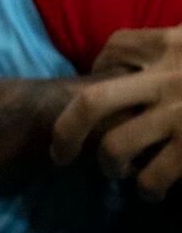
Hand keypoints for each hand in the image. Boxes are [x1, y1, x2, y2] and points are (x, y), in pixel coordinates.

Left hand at [52, 26, 181, 198]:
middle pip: (91, 103)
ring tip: (118, 171)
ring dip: (111, 165)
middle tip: (61, 154)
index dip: (101, 62)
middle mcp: (169, 78)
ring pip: (116, 147)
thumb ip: (178, 44)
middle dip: (66, 132)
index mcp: (176, 43)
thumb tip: (144, 56)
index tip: (100, 73)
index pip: (116, 45)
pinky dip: (148, 187)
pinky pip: (155, 177)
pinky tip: (154, 188)